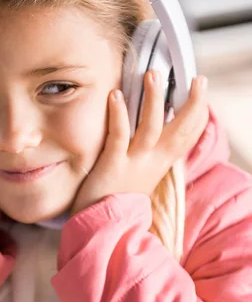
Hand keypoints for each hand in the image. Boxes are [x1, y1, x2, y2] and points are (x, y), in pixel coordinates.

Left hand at [71, 71, 208, 215]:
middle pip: (180, 131)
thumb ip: (146, 154)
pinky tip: (115, 96)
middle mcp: (152, 163)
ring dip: (153, 101)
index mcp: (160, 164)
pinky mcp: (113, 167)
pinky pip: (119, 137)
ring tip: (153, 75)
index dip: (197, 113)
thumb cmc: (115, 197)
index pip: (186, 136)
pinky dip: (118, 115)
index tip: (201, 89)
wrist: (100, 227)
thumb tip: (149, 131)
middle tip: (197, 80)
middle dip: (192, 105)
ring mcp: (134, 164)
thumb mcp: (138, 175)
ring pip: (151, 128)